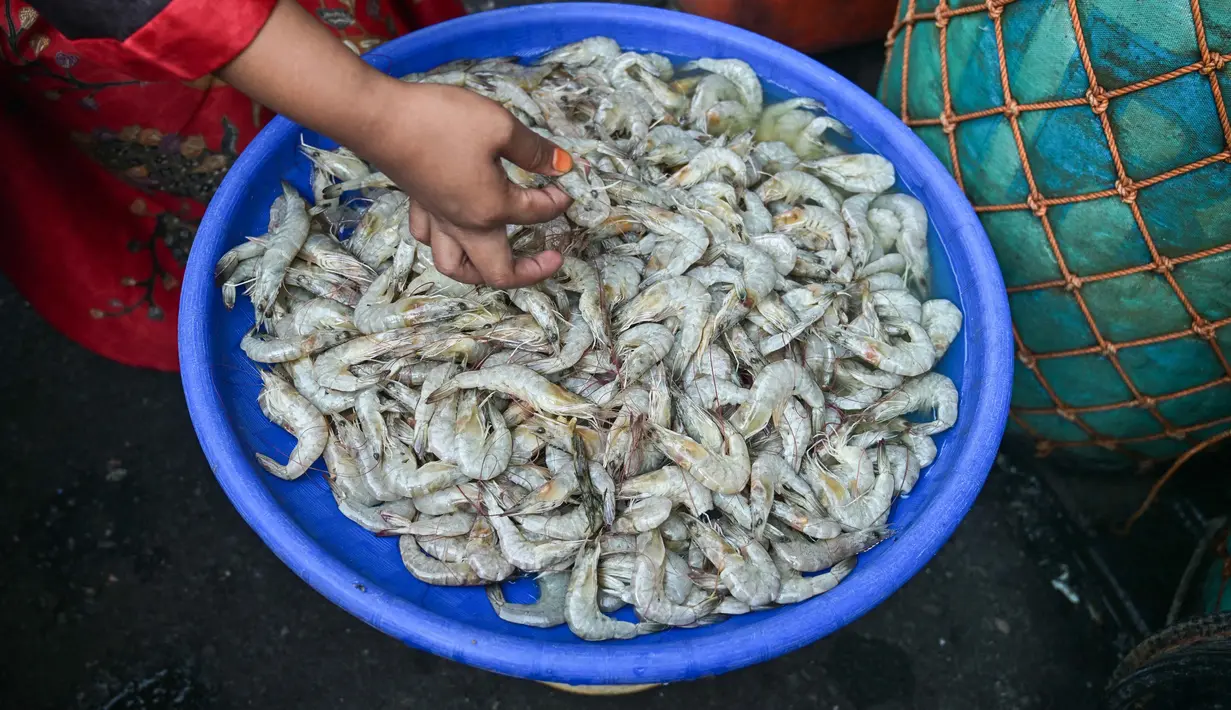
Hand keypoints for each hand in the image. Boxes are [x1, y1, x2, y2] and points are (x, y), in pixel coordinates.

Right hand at [356, 82, 574, 287]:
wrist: (381, 118)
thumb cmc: (442, 121)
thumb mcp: (500, 126)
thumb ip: (534, 150)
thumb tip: (562, 166)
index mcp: (492, 209)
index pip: (538, 213)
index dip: (558, 200)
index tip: (565, 186)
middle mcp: (465, 225)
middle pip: (499, 273)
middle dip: (530, 273)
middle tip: (551, 259)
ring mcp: (439, 219)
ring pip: (457, 267)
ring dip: (482, 272)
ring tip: (501, 260)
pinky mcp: (419, 205)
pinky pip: (431, 240)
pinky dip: (446, 243)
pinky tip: (456, 228)